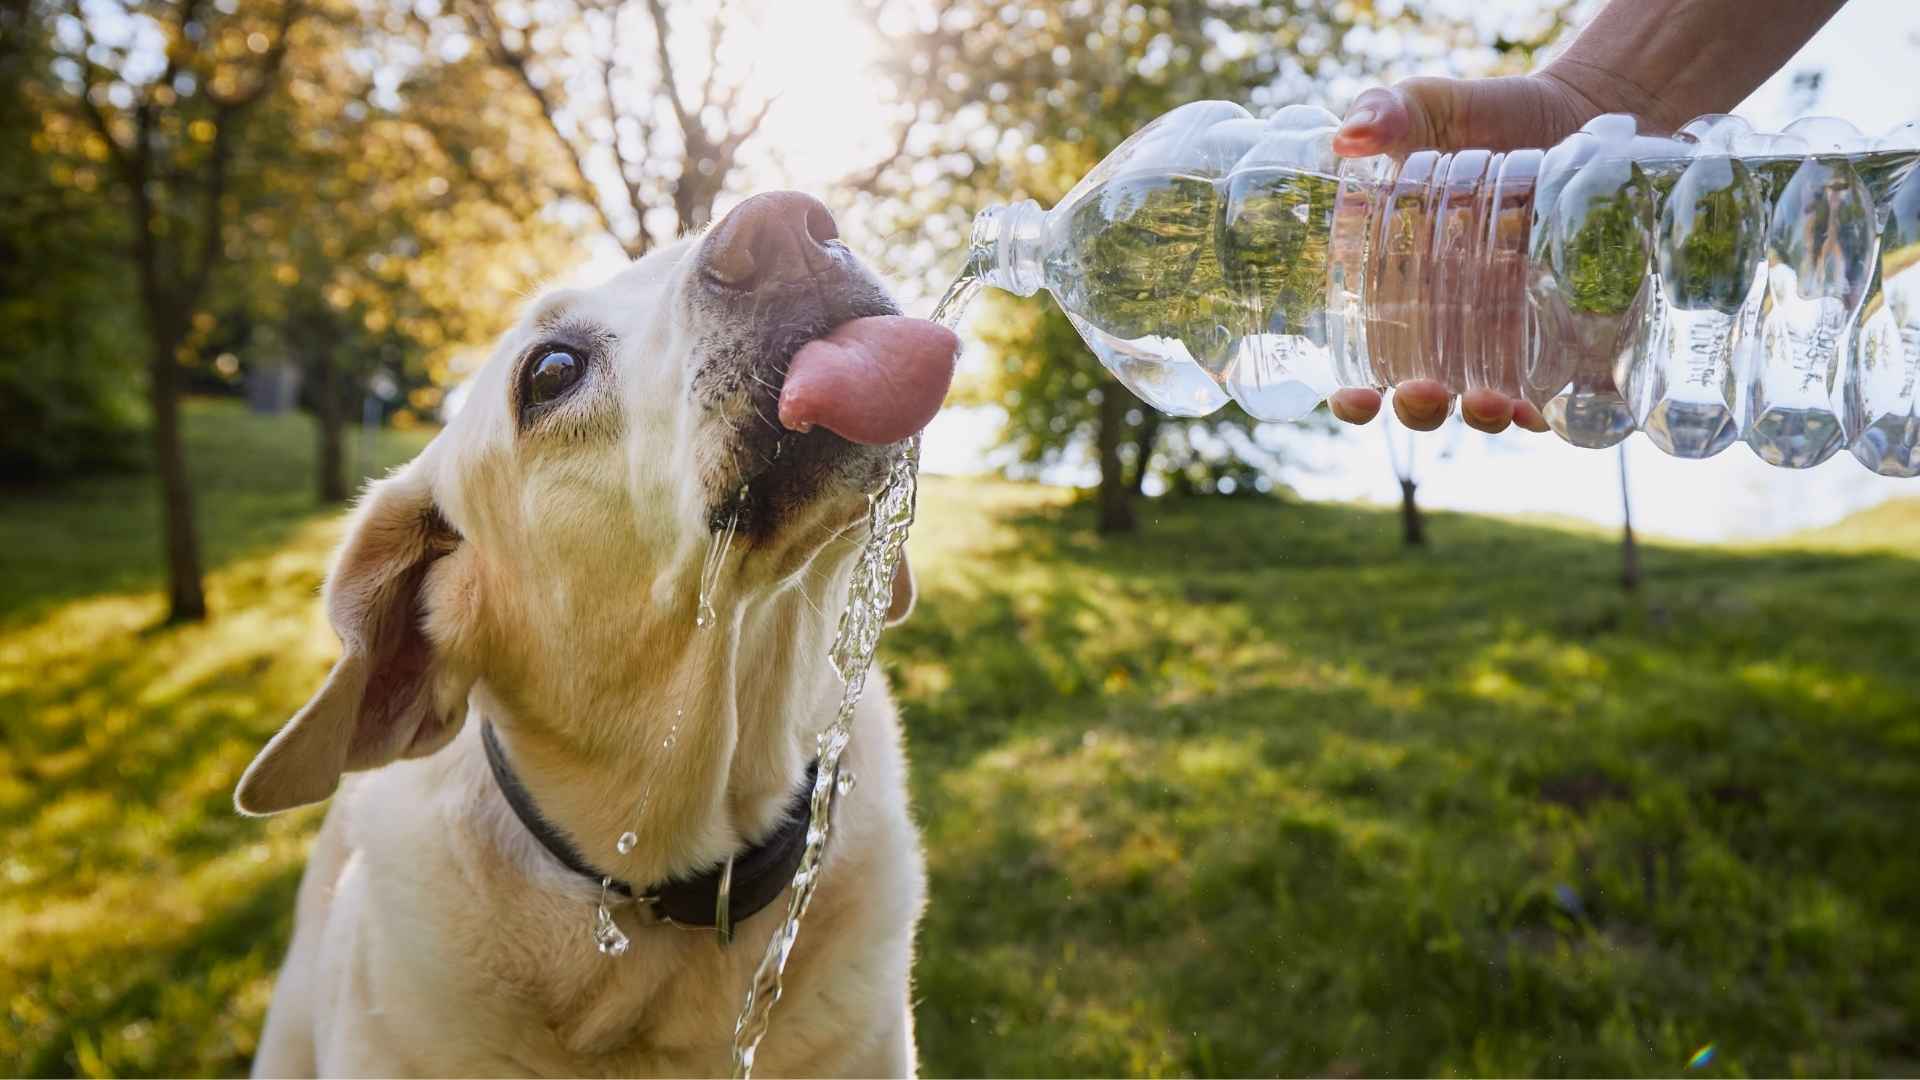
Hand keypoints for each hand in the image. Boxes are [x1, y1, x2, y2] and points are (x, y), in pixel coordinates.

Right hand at [1323, 71, 1640, 433]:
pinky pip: (1561, 390)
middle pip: (1423, 399)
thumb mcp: (1431, 107)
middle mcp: (1450, 329)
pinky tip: (1550, 409)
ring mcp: (1511, 337)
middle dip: (1419, 409)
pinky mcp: (1571, 331)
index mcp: (1398, 292)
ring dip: (1484, 416)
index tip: (1354, 398)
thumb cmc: (1489, 116)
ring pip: (1490, 405)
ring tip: (1490, 404)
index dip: (1352, 396)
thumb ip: (1386, 112)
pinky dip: (1554, 410)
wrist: (1583, 112)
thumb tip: (1350, 137)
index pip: (1363, 364)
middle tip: (1422, 392)